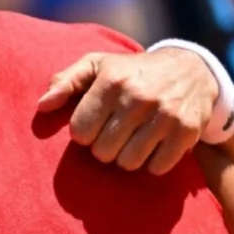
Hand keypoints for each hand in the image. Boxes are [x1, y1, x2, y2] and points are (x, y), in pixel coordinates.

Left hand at [38, 48, 218, 174]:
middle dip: (106, 147)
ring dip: (128, 157)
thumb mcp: (97, 66)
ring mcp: (164, 115)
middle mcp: (137, 97)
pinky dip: (153, 163)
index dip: (85, 132)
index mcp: (111, 81)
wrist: (191, 70)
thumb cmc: (132, 72)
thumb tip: (41, 106)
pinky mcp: (186, 131)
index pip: (80, 133)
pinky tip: (156, 144)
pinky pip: (156, 168)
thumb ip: (65, 82)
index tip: (96, 123)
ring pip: (128, 163)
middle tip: (117, 132)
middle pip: (103, 152)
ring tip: (134, 139)